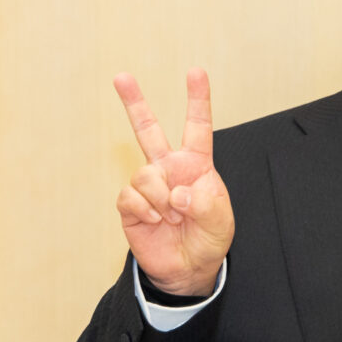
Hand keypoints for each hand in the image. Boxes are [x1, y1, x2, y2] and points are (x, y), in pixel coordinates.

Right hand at [114, 69, 233, 296]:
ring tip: (172, 217)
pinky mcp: (131, 205)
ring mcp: (148, 186)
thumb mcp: (220, 222)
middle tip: (121, 76)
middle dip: (134, 102)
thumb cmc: (208, 239)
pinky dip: (146, 210)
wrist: (188, 269)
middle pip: (148, 129)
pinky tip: (155, 221)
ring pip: (144, 174)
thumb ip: (205, 204)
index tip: (196, 72)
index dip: (198, 99)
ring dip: (161, 198)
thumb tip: (176, 193)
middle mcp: (169, 169)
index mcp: (196, 165)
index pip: (198, 127)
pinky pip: (131, 196)